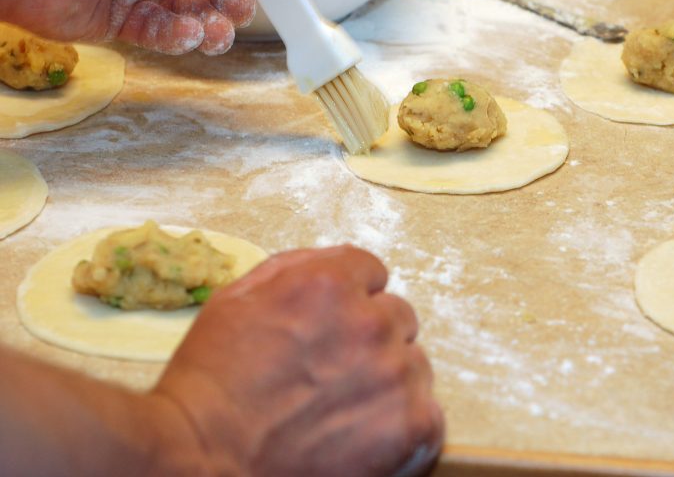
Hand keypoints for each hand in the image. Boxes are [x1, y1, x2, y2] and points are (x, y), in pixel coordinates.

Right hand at [152, 245, 443, 475]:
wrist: (199, 460)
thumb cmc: (210, 385)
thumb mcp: (237, 300)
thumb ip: (295, 269)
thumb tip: (337, 262)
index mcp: (329, 283)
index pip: (372, 273)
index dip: (350, 302)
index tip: (332, 329)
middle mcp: (370, 321)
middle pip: (397, 318)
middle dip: (369, 341)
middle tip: (330, 376)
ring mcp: (394, 374)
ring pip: (414, 365)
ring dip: (387, 383)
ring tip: (340, 412)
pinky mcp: (411, 426)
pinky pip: (429, 414)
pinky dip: (404, 429)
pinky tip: (364, 439)